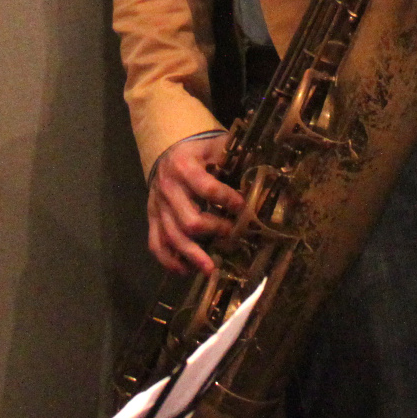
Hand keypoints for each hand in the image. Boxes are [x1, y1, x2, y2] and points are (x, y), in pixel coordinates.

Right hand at [147, 133, 242, 274]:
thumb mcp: (217, 146)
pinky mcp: (152, 218)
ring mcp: (157, 206)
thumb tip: (263, 179)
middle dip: (215, 230)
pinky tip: (186, 271)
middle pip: (190, 220)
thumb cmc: (200, 149)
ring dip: (192, 256)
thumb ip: (236, 159)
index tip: (244, 209)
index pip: (208, 189)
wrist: (169, 148)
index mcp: (185, 167)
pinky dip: (169, 261)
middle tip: (233, 234)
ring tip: (210, 269)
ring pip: (172, 237)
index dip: (228, 201)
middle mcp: (168, 188)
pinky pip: (156, 244)